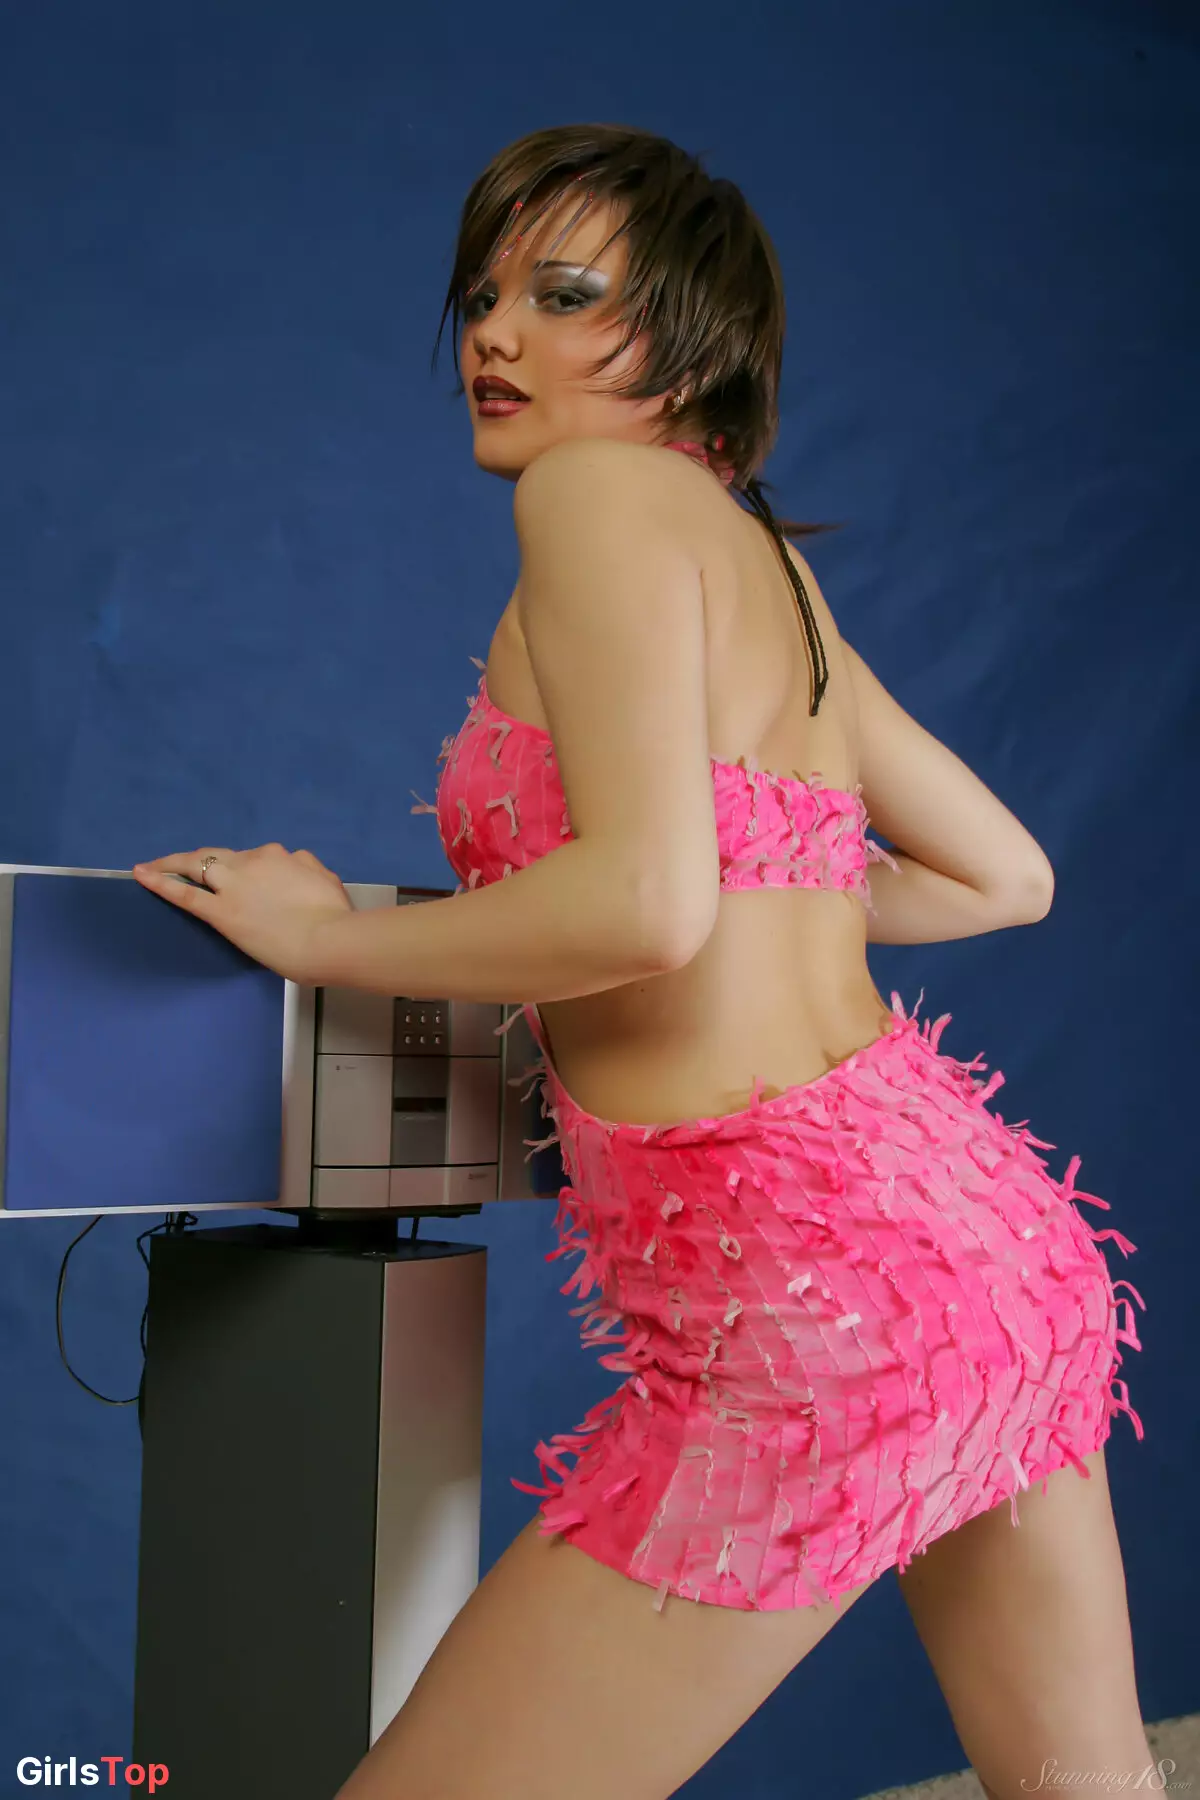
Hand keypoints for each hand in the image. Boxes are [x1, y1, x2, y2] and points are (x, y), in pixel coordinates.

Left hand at [131, 842, 354, 984]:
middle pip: (218, 854)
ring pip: (197, 864)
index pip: (255, 858)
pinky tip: (142, 876)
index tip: (242, 881)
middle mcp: (252, 863)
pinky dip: (162, 883)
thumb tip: (298, 866)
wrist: (328, 939)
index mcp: (280, 857)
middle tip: (183, 863)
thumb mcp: (327, 881)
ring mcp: (234, 886)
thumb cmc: (334, 917)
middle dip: (199, 857)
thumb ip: (308, 870)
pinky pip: (186, 894)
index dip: (245, 868)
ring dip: (174, 863)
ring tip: (154, 866)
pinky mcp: (221, 912)